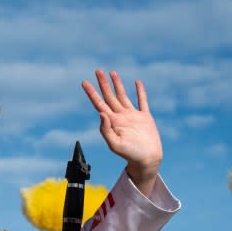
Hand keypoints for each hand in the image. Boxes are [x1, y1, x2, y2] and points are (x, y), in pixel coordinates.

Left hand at [82, 70, 161, 193]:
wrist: (147, 160)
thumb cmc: (130, 155)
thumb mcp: (115, 144)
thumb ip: (106, 130)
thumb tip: (101, 113)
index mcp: (112, 122)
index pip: (99, 104)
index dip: (92, 93)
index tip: (84, 82)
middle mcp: (121, 117)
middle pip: (109, 97)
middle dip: (103, 84)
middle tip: (97, 70)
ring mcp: (133, 116)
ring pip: (123, 96)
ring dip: (117, 84)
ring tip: (112, 72)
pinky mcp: (145, 117)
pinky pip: (142, 101)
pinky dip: (140, 91)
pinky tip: (137, 82)